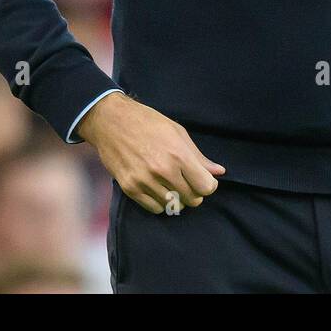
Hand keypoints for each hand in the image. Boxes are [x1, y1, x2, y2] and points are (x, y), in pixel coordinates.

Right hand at [76, 93, 225, 213]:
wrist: (111, 121)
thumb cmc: (147, 122)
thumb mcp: (178, 132)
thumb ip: (198, 156)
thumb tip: (219, 172)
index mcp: (178, 155)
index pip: (205, 187)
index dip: (208, 185)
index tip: (203, 179)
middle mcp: (163, 171)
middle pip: (192, 199)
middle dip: (194, 192)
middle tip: (187, 181)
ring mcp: (145, 181)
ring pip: (173, 205)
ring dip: (177, 198)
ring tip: (171, 183)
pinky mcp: (130, 188)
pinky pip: (155, 208)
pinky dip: (160, 202)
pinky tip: (158, 188)